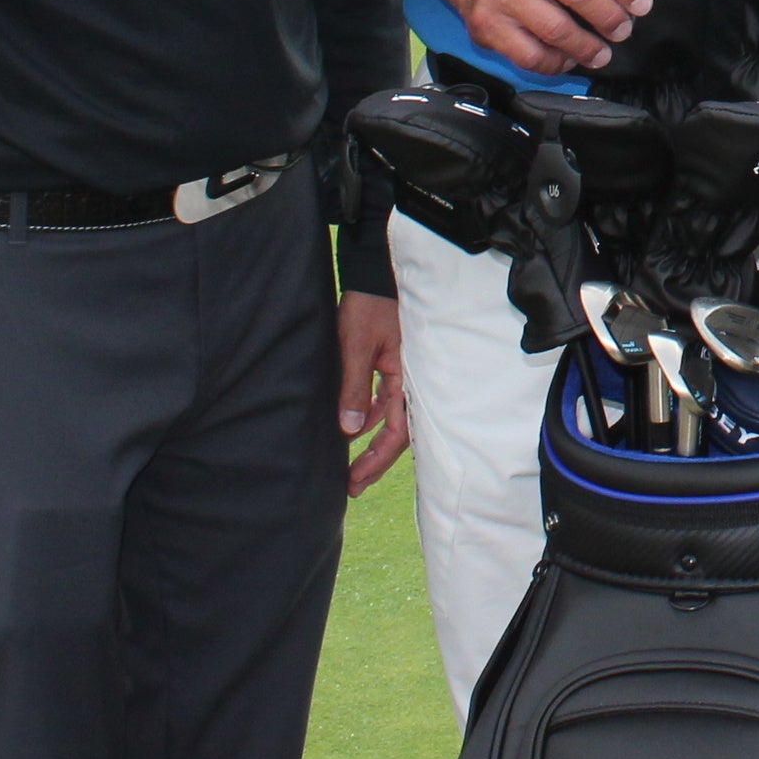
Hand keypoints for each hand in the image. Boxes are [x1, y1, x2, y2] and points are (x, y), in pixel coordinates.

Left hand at [336, 289, 409, 495]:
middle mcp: (408, 380)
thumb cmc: (367, 307)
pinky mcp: (391, 363)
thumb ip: (354, 387)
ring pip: (391, 418)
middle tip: (352, 485)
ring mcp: (401, 372)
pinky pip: (385, 400)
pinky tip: (356, 425)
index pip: (395, 433)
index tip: (354, 481)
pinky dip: (371, 417)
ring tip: (352, 464)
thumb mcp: (355, 347)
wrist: (374, 273)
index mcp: (406, 378)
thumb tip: (350, 430)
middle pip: (397, 432)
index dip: (376, 461)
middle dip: (375, 461)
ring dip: (373, 442)